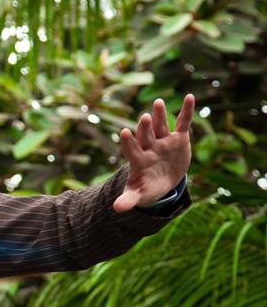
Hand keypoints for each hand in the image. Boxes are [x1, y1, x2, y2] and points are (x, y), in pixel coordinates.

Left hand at [114, 95, 194, 211]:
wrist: (162, 182)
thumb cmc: (147, 188)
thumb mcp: (138, 195)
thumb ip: (128, 200)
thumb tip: (116, 209)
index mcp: (139, 160)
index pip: (131, 150)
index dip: (128, 142)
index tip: (124, 132)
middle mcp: (149, 147)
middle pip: (145, 135)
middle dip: (145, 127)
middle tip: (144, 118)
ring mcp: (163, 141)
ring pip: (160, 126)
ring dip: (160, 115)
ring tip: (158, 103)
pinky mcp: (179, 139)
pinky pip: (183, 123)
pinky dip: (186, 111)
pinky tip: (190, 97)